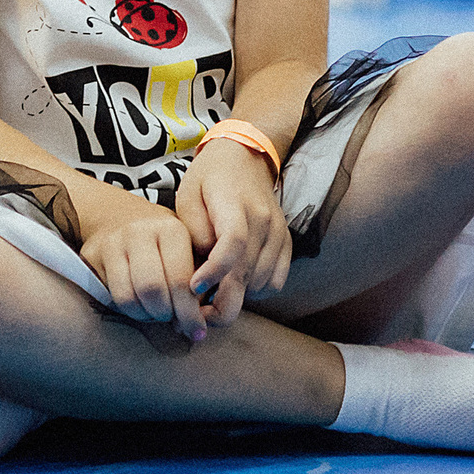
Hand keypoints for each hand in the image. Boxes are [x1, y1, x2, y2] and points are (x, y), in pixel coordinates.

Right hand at [78, 197, 212, 338]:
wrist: (120, 217)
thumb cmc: (164, 245)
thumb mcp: (188, 253)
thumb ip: (197, 284)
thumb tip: (195, 326)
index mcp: (171, 229)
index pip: (180, 280)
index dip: (189, 313)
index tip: (198, 332)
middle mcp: (140, 231)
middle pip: (152, 290)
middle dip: (166, 314)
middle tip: (173, 320)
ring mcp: (113, 242)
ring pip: (130, 297)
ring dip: (147, 316)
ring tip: (157, 314)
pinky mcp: (93, 255)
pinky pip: (114, 298)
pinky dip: (131, 311)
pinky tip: (141, 307)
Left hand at [174, 138, 291, 324]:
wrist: (245, 157)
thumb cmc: (210, 178)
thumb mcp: (188, 194)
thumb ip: (193, 230)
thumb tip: (203, 266)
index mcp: (235, 203)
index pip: (233, 243)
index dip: (214, 271)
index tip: (193, 287)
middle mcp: (263, 220)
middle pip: (248, 272)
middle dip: (222, 303)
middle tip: (198, 315)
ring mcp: (278, 232)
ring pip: (261, 283)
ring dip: (237, 297)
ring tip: (212, 297)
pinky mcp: (286, 243)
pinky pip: (276, 282)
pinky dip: (256, 291)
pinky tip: (236, 283)